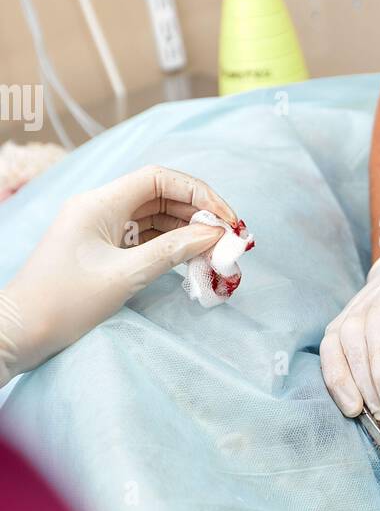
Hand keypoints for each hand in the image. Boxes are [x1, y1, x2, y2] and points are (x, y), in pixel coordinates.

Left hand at [0, 166, 235, 384]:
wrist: (19, 333)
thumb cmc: (64, 303)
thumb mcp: (124, 277)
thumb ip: (171, 252)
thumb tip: (213, 236)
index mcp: (100, 203)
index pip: (159, 178)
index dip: (197, 193)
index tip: (225, 219)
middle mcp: (101, 207)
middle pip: (160, 195)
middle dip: (197, 213)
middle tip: (228, 238)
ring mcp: (101, 228)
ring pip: (155, 217)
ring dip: (186, 231)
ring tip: (215, 251)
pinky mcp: (102, 249)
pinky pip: (144, 237)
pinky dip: (169, 245)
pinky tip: (191, 259)